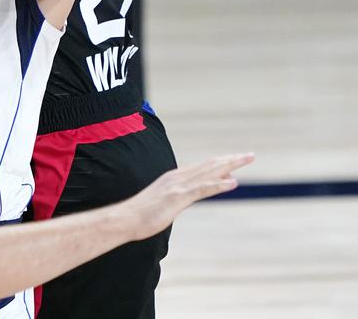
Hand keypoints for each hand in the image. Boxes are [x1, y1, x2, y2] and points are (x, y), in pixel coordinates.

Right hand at [124, 152, 253, 240]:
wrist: (124, 219)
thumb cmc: (140, 214)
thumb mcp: (161, 203)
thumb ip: (174, 198)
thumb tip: (183, 199)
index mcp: (173, 178)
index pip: (202, 167)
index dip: (220, 163)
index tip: (235, 160)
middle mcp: (177, 178)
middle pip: (209, 165)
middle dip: (231, 159)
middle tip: (250, 155)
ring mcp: (177, 186)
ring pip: (208, 172)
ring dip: (229, 165)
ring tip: (246, 159)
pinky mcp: (177, 197)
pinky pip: (202, 189)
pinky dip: (218, 184)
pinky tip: (233, 181)